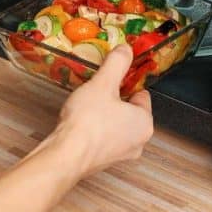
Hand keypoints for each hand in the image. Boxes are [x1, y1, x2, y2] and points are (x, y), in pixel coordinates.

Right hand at [51, 44, 154, 177]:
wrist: (66, 155)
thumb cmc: (88, 121)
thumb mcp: (103, 83)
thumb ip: (117, 64)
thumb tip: (125, 50)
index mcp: (145, 123)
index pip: (142, 95)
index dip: (125, 84)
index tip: (111, 79)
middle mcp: (138, 142)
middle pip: (129, 111)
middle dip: (114, 100)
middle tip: (97, 91)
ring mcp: (121, 155)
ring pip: (116, 125)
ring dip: (104, 115)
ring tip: (87, 106)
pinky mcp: (103, 162)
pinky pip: (104, 139)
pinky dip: (95, 130)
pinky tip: (81, 124)